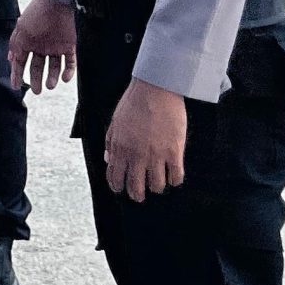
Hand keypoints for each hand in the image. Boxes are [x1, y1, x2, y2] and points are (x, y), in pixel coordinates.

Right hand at [8, 0, 75, 93]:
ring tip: (50, 85)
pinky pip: (70, 62)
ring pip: (54, 67)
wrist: (59, 1)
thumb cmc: (37, 13)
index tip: (16, 85)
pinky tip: (65, 78)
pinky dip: (68, 72)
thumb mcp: (21, 31)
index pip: (21, 60)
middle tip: (36, 90)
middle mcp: (41, 44)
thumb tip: (11, 61)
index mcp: (28, 41)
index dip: (17, 72)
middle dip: (36, 79)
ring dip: (52, 77)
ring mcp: (56, 45)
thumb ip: (15, 47)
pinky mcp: (70, 45)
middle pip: (38, 66)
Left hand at [103, 80, 188, 200]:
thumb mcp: (115, 122)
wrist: (155, 89)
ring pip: (156, 187)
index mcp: (119, 148)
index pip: (115, 177)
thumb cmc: (134, 103)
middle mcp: (136, 155)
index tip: (121, 190)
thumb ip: (110, 142)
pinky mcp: (174, 152)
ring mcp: (156, 155)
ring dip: (156, 187)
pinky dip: (174, 181)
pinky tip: (173, 176)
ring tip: (158, 183)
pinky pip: (176, 177)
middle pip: (135, 188)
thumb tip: (108, 159)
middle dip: (137, 195)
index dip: (118, 186)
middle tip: (140, 196)